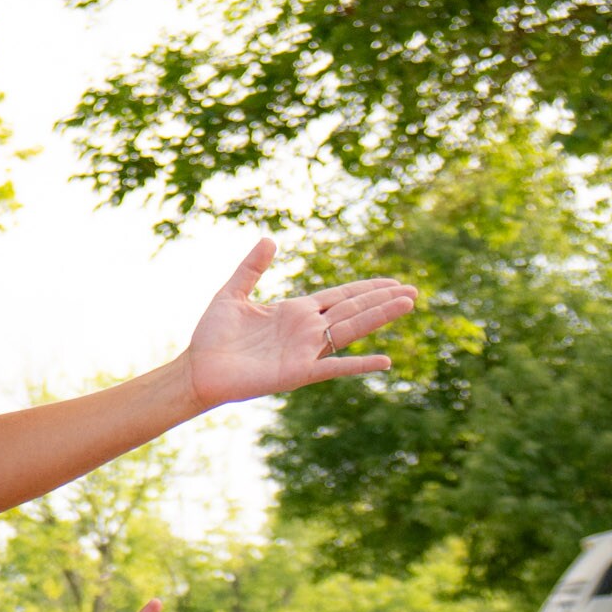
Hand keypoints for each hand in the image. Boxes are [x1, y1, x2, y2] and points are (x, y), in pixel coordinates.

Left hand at [181, 238, 415, 409]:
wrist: (197, 369)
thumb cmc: (212, 336)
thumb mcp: (231, 294)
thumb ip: (251, 268)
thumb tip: (268, 239)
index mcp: (295, 312)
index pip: (340, 297)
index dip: (366, 289)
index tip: (393, 281)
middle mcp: (306, 330)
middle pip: (353, 310)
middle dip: (382, 299)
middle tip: (414, 291)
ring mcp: (304, 351)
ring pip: (350, 330)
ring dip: (379, 317)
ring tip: (407, 305)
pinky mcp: (297, 372)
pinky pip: (334, 368)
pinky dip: (358, 365)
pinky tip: (385, 362)